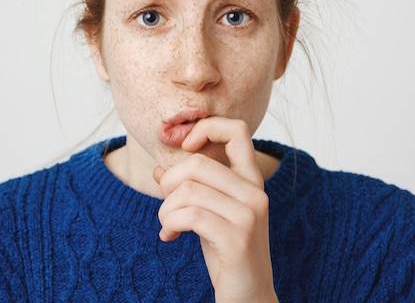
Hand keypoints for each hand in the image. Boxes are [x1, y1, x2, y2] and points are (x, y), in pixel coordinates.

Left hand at [153, 117, 278, 302]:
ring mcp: (249, 215)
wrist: (248, 297)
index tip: (185, 148)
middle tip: (166, 204)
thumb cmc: (226, 254)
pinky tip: (168, 237)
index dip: (206, 128)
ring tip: (167, 225)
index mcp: (251, 181)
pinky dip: (169, 224)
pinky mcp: (237, 238)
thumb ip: (191, 188)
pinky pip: (188, 215)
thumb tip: (159, 168)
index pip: (237, 130)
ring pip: (188, 190)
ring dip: (165, 210)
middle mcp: (255, 192)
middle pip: (197, 162)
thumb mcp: (208, 213)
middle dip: (169, 183)